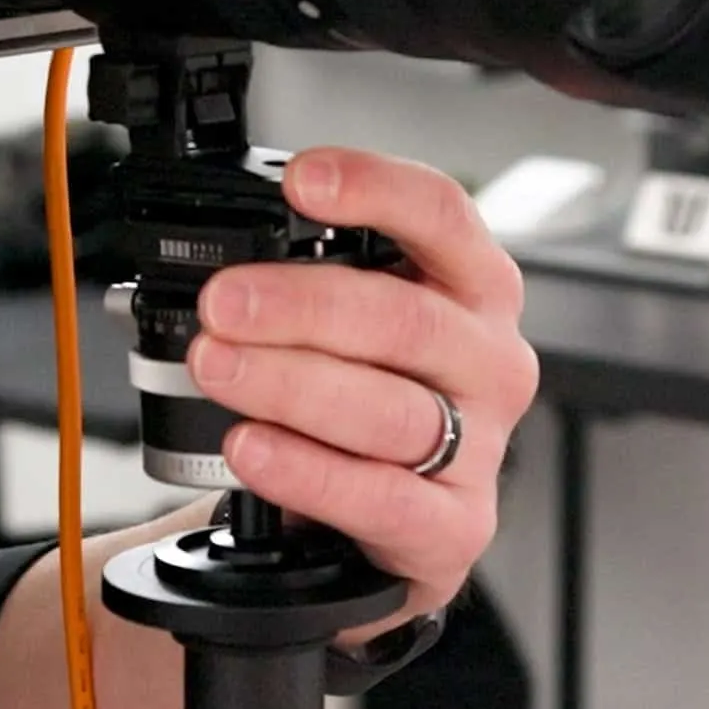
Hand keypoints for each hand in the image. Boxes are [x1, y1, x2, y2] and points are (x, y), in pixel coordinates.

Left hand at [186, 149, 537, 619]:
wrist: (376, 519)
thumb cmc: (366, 396)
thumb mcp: (355, 325)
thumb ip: (313, 279)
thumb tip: (219, 256)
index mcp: (471, 287)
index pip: (442, 216)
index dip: (375, 190)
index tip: (301, 181)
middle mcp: (489, 360)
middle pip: (407, 319)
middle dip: (304, 305)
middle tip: (224, 302)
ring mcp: (481, 448)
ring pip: (389, 410)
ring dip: (291, 384)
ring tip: (219, 367)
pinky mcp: (454, 527)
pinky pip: (381, 498)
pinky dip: (307, 472)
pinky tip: (253, 448)